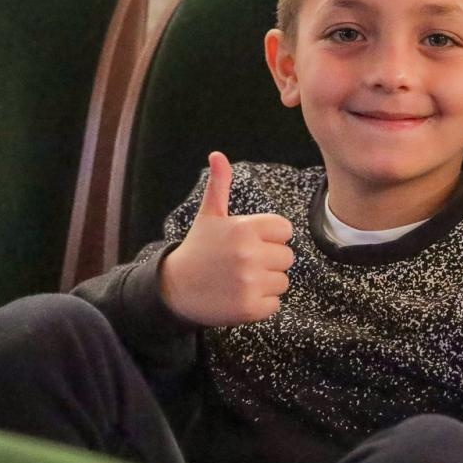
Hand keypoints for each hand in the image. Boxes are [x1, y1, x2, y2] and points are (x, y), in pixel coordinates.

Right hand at [159, 152, 294, 325]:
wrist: (176, 288)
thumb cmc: (198, 249)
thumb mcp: (209, 215)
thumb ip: (219, 185)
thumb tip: (217, 155)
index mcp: (244, 228)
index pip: (285, 230)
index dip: (270, 237)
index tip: (249, 242)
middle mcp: (249, 254)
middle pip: (287, 257)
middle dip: (269, 260)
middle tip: (243, 263)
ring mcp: (251, 282)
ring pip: (282, 282)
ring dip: (266, 283)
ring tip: (241, 279)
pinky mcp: (251, 307)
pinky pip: (275, 304)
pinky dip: (261, 304)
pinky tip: (240, 296)